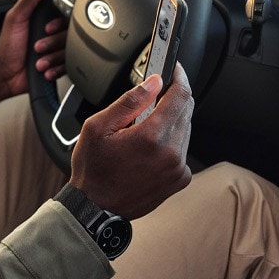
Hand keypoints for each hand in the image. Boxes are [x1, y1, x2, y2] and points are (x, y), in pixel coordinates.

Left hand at [0, 0, 67, 113]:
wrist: (6, 76)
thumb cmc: (7, 47)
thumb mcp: (16, 18)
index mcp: (44, 19)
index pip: (64, 13)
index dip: (58, 21)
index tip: (47, 28)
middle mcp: (52, 33)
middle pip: (69, 33)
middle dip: (53, 43)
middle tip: (38, 46)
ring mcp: (56, 49)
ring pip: (70, 51)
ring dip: (52, 58)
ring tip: (39, 61)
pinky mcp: (59, 65)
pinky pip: (69, 65)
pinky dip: (56, 69)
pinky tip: (45, 70)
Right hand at [67, 64, 193, 220]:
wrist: (95, 208)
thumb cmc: (93, 171)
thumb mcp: (98, 127)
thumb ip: (129, 101)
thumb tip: (153, 83)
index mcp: (152, 138)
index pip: (180, 96)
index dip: (178, 77)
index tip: (174, 69)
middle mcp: (171, 154)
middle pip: (186, 110)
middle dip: (173, 97)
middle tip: (156, 92)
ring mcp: (178, 168)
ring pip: (185, 129)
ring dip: (171, 120)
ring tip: (145, 125)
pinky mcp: (179, 179)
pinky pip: (183, 149)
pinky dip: (172, 141)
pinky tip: (151, 145)